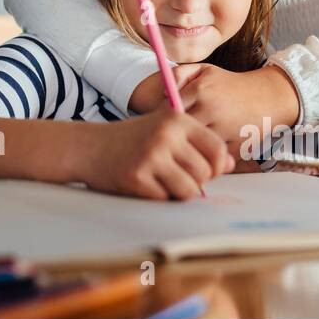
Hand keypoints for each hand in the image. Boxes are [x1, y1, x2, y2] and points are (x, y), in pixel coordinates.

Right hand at [79, 108, 235, 200]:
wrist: (89, 147)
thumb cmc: (133, 140)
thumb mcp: (165, 131)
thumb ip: (198, 144)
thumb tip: (229, 164)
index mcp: (176, 119)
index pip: (217, 150)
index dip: (216, 166)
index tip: (203, 169)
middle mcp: (165, 135)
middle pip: (205, 173)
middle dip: (195, 181)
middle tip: (174, 175)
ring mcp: (151, 156)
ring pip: (190, 190)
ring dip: (178, 192)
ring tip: (161, 180)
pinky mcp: (137, 177)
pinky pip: (165, 199)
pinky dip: (158, 197)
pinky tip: (143, 183)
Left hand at [129, 64, 299, 142]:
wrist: (268, 96)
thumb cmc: (230, 84)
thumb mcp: (205, 70)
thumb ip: (179, 75)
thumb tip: (162, 93)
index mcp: (200, 90)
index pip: (169, 111)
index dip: (164, 120)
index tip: (165, 123)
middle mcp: (211, 110)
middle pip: (180, 132)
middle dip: (175, 136)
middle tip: (173, 137)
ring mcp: (225, 130)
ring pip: (195, 147)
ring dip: (190, 149)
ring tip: (188, 145)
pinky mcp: (236, 147)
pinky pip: (212, 157)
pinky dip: (208, 157)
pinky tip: (206, 151)